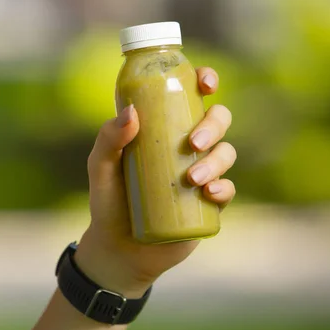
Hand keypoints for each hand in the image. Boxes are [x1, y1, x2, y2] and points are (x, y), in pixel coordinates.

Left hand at [75, 67, 235, 297]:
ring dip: (217, 160)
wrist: (119, 248)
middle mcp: (186, 146)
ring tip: (193, 179)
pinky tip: (208, 193)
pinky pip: (228, 189)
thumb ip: (108, 139)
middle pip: (217, 120)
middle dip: (214, 124)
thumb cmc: (109, 201)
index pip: (190, 96)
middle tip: (193, 143)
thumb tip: (132, 112)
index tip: (206, 83)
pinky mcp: (209, 204)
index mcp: (163, 129)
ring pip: (226, 153)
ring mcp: (201, 174)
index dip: (205, 81)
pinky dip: (223, 188)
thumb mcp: (101, 167)